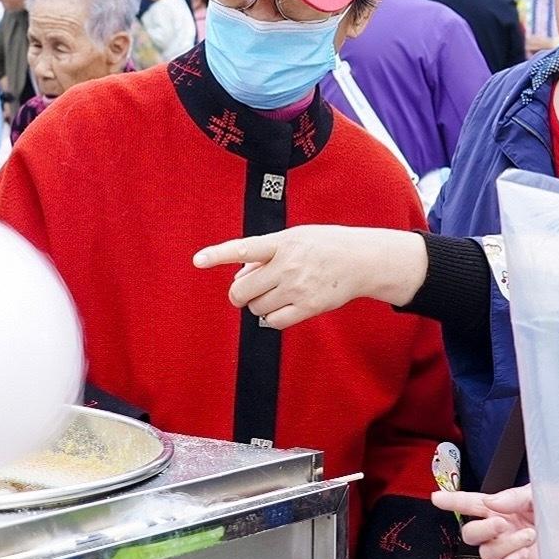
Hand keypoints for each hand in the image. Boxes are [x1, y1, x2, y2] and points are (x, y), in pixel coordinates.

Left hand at [193, 226, 427, 329]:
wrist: (361, 260)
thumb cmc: (324, 245)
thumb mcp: (295, 237)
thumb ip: (265, 253)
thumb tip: (239, 278)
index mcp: (282, 242)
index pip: (244, 248)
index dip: (218, 254)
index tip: (198, 260)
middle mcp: (288, 265)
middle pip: (242, 290)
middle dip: (238, 294)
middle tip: (246, 292)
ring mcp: (298, 288)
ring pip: (256, 308)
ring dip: (258, 305)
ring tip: (275, 294)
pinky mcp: (309, 307)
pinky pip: (273, 322)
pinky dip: (271, 318)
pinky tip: (281, 308)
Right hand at [434, 484, 538, 558]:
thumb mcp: (538, 494)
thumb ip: (513, 496)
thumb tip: (490, 501)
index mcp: (502, 508)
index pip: (471, 504)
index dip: (452, 501)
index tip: (436, 498)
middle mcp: (500, 531)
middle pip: (471, 534)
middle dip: (482, 529)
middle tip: (502, 523)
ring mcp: (507, 552)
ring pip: (485, 554)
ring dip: (506, 544)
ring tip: (530, 535)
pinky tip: (523, 554)